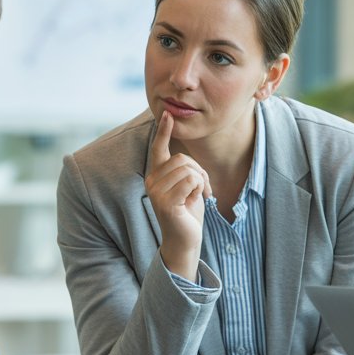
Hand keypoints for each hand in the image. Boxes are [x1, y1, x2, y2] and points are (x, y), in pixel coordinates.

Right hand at [144, 112, 210, 277]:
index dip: (163, 131)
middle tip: (202, 190)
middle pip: (183, 159)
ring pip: (189, 169)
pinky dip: (200, 189)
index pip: (158, 148)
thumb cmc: (188, 213)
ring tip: (198, 197)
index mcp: (155, 175)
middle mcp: (151, 181)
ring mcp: (157, 192)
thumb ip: (184, 171)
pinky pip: (191, 181)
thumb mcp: (187, 187)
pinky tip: (196, 201)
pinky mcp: (166, 203)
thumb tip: (188, 159)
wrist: (186, 240)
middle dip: (200, 171)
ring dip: (201, 182)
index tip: (167, 114)